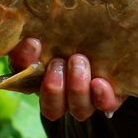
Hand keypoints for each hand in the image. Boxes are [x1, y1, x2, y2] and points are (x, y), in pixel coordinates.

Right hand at [8, 38, 123, 121]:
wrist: (114, 35)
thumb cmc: (78, 30)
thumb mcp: (59, 28)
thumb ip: (43, 29)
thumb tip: (31, 29)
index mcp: (41, 79)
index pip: (23, 81)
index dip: (24, 66)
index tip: (33, 43)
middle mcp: (63, 96)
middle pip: (51, 107)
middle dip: (53, 88)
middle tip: (58, 62)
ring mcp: (87, 99)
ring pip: (78, 110)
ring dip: (76, 89)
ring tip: (78, 61)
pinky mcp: (110, 97)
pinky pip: (106, 105)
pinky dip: (102, 96)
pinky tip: (99, 83)